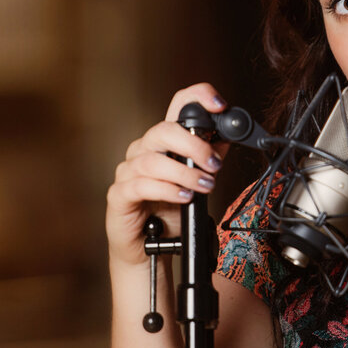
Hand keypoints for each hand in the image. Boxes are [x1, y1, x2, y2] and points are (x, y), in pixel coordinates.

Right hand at [106, 83, 229, 268]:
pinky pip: (141, 186)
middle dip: (193, 145)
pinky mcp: (119, 195)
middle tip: (214, 163)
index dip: (198, 97)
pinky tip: (183, 197)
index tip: (219, 104)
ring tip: (204, 186)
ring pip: (152, 161)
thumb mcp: (198, 182)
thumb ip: (210, 158)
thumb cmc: (171, 212)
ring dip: (184, 173)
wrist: (151, 249)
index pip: (177, 105)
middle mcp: (142, 150)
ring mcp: (127, 171)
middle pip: (162, 130)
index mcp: (163, 142)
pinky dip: (167, 190)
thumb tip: (228, 137)